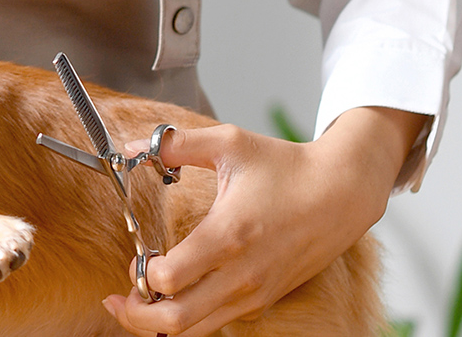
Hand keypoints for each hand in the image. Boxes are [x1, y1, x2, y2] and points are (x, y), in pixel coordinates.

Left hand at [102, 107, 425, 335]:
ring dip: (160, 322)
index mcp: (228, 234)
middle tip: (119, 299)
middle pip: (175, 322)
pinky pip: (217, 323)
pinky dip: (190, 318)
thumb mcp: (230, 143)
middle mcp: (241, 274)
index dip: (141, 273)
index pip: (170, 278)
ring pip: (195, 331)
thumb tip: (131, 147)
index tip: (138, 256)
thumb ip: (177, 144)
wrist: (343, 192)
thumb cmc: (286, 167)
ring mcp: (254, 293)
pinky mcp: (263, 300)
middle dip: (136, 316)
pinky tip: (178, 295)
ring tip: (143, 299)